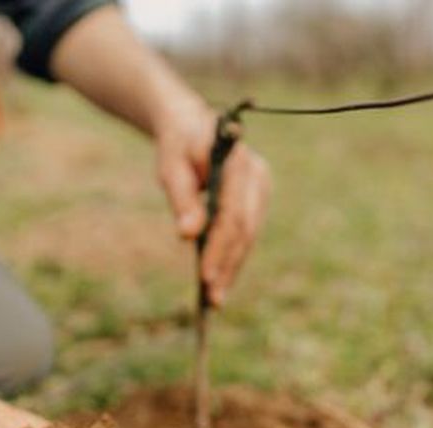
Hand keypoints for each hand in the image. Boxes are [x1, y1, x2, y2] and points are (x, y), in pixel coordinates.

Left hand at [156, 101, 270, 306]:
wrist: (192, 125)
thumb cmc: (177, 145)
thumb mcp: (171, 168)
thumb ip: (182, 200)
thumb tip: (188, 236)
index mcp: (237, 162)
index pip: (232, 214)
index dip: (220, 248)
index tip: (205, 277)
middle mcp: (257, 175)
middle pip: (245, 230)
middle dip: (228, 265)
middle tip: (212, 299)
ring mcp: (261, 187)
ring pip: (249, 235)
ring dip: (232, 267)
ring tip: (215, 299)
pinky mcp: (257, 198)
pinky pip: (247, 232)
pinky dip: (234, 256)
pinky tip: (221, 280)